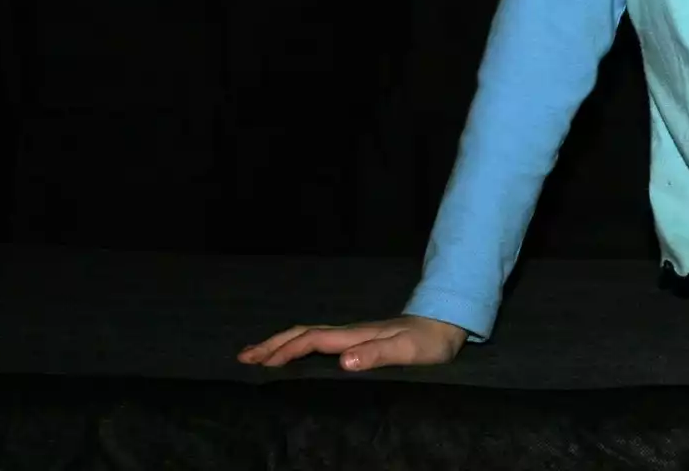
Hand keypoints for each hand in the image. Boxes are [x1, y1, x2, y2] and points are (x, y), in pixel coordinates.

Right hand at [237, 315, 467, 371]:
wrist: (445, 325)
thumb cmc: (428, 342)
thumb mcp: (407, 351)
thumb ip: (377, 354)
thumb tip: (342, 361)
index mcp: (355, 336)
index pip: (313, 340)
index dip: (287, 350)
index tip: (262, 364)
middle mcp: (350, 333)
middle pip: (303, 334)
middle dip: (273, 344)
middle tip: (243, 356)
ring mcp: (353, 335)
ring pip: (309, 335)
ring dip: (281, 343)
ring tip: (256, 354)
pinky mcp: (358, 340)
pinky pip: (318, 341)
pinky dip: (297, 346)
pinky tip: (293, 354)